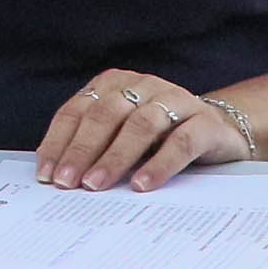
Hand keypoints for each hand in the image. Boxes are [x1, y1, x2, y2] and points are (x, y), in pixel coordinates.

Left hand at [34, 69, 242, 190]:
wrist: (220, 132)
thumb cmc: (160, 137)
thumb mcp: (122, 136)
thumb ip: (94, 146)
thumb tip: (57, 175)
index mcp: (114, 84)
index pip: (77, 111)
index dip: (59, 142)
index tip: (47, 175)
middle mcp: (143, 86)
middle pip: (105, 115)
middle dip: (82, 150)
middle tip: (67, 183)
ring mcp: (176, 100)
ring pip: (140, 125)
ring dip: (114, 157)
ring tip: (96, 185)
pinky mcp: (205, 123)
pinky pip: (180, 142)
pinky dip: (159, 164)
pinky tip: (141, 185)